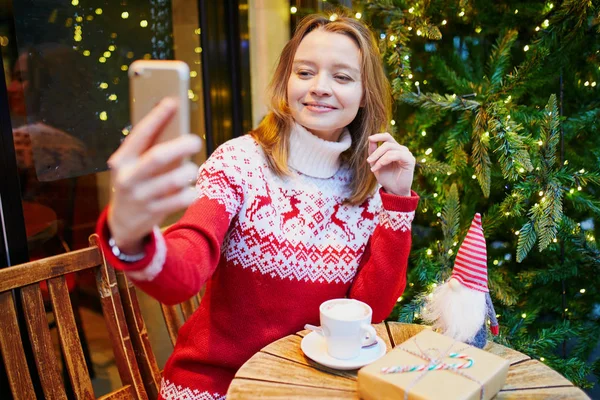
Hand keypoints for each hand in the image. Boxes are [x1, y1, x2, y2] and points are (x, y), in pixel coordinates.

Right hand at [107, 98, 201, 252]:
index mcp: (122, 160)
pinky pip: (181, 199)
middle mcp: (128, 178)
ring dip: (188, 171)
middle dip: (180, 146)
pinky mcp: (153, 213)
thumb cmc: (136, 181)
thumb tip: (177, 123)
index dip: (157, 117)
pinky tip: (191, 189)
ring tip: (190, 169)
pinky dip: (191, 192)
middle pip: (157, 157)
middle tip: (195, 140)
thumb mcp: (134, 165)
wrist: (122, 222)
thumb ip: (151, 147)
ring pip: (173, 180)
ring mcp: (141, 197)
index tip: (173, 101)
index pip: (140, 134)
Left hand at [367, 133, 414, 196]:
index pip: (387, 137)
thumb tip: (370, 138)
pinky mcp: (410, 160)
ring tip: (373, 167)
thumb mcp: (376, 163)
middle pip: (387, 143)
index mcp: (394, 149)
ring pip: (390, 148)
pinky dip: (385, 159)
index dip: (378, 136)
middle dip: (376, 151)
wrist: (394, 191)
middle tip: (368, 161)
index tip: (370, 138)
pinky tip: (379, 166)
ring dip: (379, 157)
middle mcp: (402, 149)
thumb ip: (373, 151)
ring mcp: (407, 154)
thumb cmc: (386, 177)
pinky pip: (396, 154)